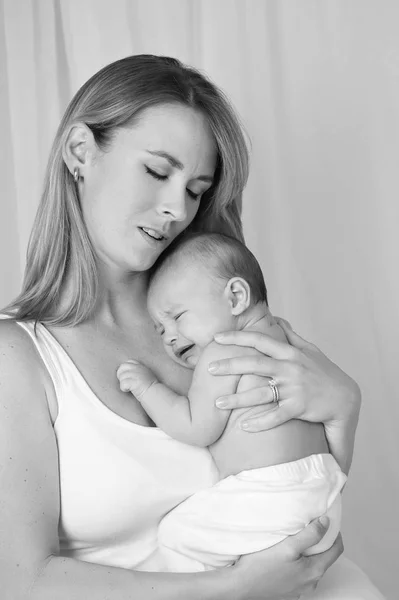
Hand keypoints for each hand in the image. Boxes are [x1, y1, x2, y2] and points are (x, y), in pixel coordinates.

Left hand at [117, 360, 157, 399]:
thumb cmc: (150, 387)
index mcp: (141, 367)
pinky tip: (128, 391)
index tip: (127, 376)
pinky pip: (123, 383)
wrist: (155, 394)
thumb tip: (129, 373)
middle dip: (121, 374)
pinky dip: (124, 388)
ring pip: (122, 376)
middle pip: (122, 366)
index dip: (125, 368)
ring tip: (129, 388)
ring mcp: (135, 374)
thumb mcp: (146, 375)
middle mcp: (138, 368)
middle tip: (125, 382)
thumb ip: (139, 371)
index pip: (129, 362)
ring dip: (123, 383)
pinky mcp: (133, 382)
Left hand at [210, 321, 360, 473]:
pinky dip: (259, 423)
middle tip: (209, 368)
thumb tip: (277, 319)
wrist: (346, 398)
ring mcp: (294, 388)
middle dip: (230, 365)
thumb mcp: (311, 350)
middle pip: (254, 364)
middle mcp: (290, 367)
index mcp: (290, 352)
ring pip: (260, 393)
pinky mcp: (299, 407)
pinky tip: (243, 427)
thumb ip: (291, 336)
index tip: (217, 337)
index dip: (237, 337)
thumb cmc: (325, 373)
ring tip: (217, 403)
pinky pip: (275, 416)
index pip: (260, 339)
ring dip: (236, 399)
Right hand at [232, 517, 342, 599]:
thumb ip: (310, 534)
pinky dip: (298, 562)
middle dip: (320, 542)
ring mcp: (300, 588)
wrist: (240, 585)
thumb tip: (326, 523)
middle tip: (310, 526)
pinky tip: (285, 555)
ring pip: (312, 565)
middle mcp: (311, 583)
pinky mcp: (289, 590)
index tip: (327, 521)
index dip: (334, 533)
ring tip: (296, 538)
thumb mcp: (288, 545)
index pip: (336, 550)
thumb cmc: (261, 566)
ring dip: (308, 552)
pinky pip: (300, 573)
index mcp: (314, 571)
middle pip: (324, 558)